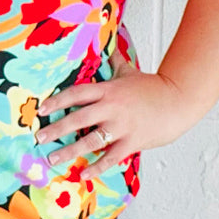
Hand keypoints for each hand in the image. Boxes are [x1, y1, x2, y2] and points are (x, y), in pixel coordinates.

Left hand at [34, 48, 201, 180]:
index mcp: (109, 90)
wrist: (179, 101)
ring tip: (53, 160)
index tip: (43, 109)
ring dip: (70, 151)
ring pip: (91, 140)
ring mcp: (122, 126)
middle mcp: (112, 108)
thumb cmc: (152, 88)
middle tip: (39, 138)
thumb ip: (114, 62)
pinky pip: (111, 157)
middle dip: (56, 129)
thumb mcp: (130, 72)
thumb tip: (107, 44)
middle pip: (79, 118)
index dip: (58, 101)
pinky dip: (96, 167)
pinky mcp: (132, 142)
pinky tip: (82, 174)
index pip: (78, 93)